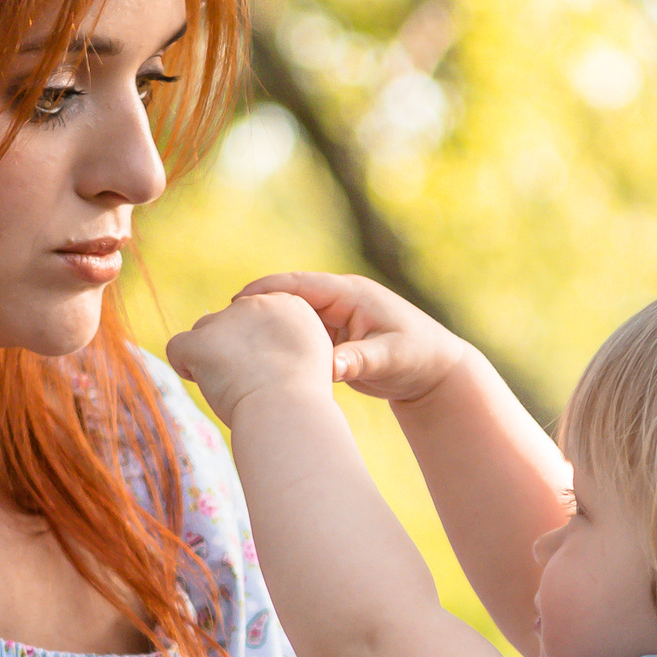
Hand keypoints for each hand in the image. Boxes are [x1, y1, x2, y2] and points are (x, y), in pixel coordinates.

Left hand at [165, 290, 335, 424]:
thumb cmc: (301, 399)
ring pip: (203, 330)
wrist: (290, 411)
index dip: (256, 342)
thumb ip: (283, 342)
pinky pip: (177, 347)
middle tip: (246, 380)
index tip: (267, 368)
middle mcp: (257, 304)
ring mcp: (226, 319)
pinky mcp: (201, 340)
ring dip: (209, 355)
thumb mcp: (305, 358)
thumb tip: (258, 348)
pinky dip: (183, 365)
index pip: (256, 314)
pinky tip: (202, 383)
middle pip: (229, 320)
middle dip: (231, 348)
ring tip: (227, 386)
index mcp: (288, 305)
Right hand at [236, 271, 469, 404]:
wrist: (435, 372)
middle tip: (222, 323)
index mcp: (351, 294)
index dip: (267, 290)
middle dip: (256, 308)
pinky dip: (278, 344)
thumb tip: (328, 367)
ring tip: (229, 341)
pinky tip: (255, 360)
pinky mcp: (332, 338)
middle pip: (287, 298)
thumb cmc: (419, 357)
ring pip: (289, 318)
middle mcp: (339, 301)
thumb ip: (358, 360)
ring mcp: (334, 319)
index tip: (236, 301)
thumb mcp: (390, 358)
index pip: (300, 284)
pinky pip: (297, 336)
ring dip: (264, 327)